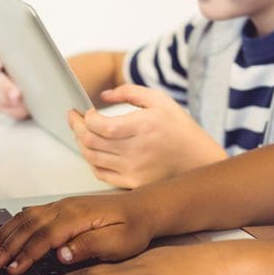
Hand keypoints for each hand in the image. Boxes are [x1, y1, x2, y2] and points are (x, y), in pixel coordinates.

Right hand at [0, 193, 153, 274]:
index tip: (11, 270)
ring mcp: (61, 205)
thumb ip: (90, 246)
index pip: (45, 236)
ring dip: (3, 236)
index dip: (26, 254)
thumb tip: (62, 253)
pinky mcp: (60, 208)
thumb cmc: (133, 228)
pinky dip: (11, 227)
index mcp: (79, 216)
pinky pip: (30, 215)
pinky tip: (1, 237)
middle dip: (6, 247)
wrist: (143, 209)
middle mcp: (66, 207)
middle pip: (28, 226)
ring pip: (24, 219)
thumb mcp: (119, 243)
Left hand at [68, 83, 226, 187]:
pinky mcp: (133, 183)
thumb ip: (130, 91)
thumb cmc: (181, 129)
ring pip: (92, 158)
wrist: (199, 160)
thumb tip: (104, 95)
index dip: (87, 118)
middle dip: (77, 127)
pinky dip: (91, 161)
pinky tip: (93, 151)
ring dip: (81, 143)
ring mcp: (134, 170)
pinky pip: (101, 174)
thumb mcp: (160, 100)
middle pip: (91, 142)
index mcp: (144, 126)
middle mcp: (137, 150)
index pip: (101, 126)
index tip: (86, 111)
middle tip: (74, 118)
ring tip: (82, 132)